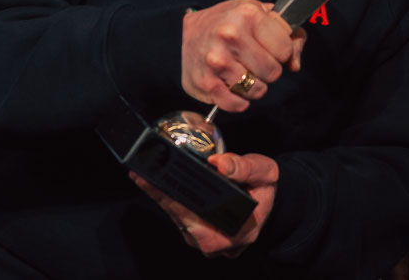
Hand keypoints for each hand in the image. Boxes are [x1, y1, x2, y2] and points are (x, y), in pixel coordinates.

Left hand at [131, 152, 278, 256]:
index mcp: (238, 233)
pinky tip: (154, 183)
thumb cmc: (264, 188)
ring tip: (144, 175)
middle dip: (162, 196)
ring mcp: (206, 243)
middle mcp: (219, 244)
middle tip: (143, 174)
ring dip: (161, 197)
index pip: (198, 220)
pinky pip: (178, 218)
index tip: (159, 183)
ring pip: (178, 219)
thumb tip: (220, 164)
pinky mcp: (197, 236)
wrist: (265, 199)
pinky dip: (168, 200)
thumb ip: (246, 168)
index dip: (176, 202)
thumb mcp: (265, 172)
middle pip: (183, 219)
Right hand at [181, 0, 305, 111]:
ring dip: (255, 86)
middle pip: (273, 72)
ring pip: (258, 90)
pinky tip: (235, 89)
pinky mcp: (205, 82)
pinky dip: (240, 101)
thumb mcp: (262, 15)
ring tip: (244, 72)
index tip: (269, 47)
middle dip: (269, 70)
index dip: (281, 52)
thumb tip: (294, 65)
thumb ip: (290, 36)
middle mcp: (230, 35)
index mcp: (247, 14)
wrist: (188, 31)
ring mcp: (216, 60)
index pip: (285, 49)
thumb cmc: (230, 22)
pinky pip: (236, 104)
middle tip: (255, 61)